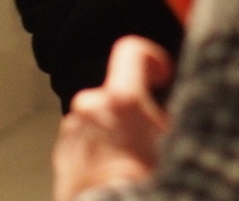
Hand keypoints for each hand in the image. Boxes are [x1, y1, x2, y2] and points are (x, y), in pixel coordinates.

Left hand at [52, 37, 173, 200]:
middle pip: (117, 93)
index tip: (161, 76)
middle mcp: (90, 108)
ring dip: (116, 132)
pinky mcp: (62, 157)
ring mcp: (72, 133)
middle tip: (154, 138)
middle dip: (135, 110)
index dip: (152, 58)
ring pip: (100, 119)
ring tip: (135, 163)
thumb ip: (171, 115)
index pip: (131, 51)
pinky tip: (117, 173)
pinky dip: (100, 151)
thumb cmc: (146, 187)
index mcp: (121, 99)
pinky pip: (85, 142)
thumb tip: (173, 109)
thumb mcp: (176, 144)